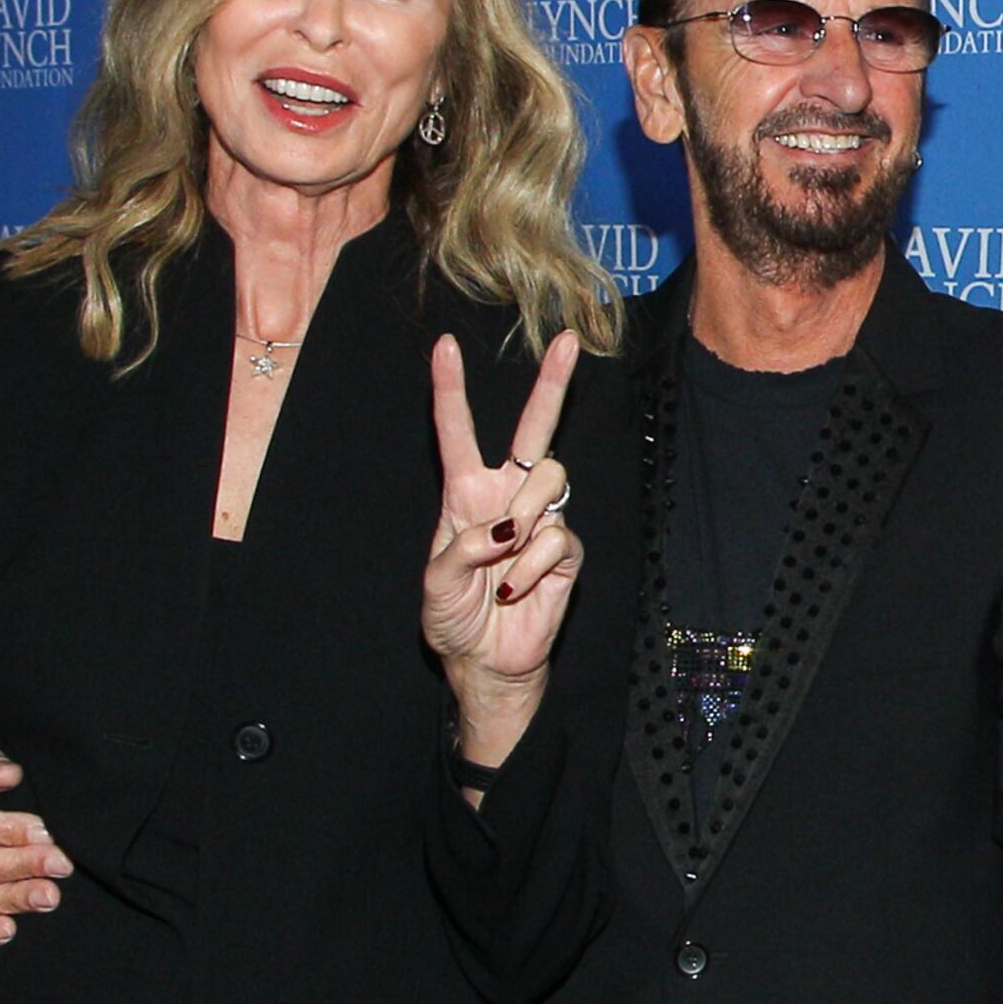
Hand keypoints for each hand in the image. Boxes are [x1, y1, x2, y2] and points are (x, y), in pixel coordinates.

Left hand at [422, 330, 584, 764]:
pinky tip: (515, 592)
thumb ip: (460, 549)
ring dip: (523, 516)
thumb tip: (505, 530)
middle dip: (552, 384)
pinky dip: (530, 568)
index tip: (444, 346)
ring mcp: (540, 521)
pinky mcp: (565, 552)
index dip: (450, 390)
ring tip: (504, 558)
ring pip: (550, 479)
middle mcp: (506, 498)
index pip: (458, 433)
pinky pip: (555, 538)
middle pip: (535, 429)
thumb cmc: (452, 619)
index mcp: (465, 494)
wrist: (486, 662)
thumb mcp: (435, 584)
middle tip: (568, 341)